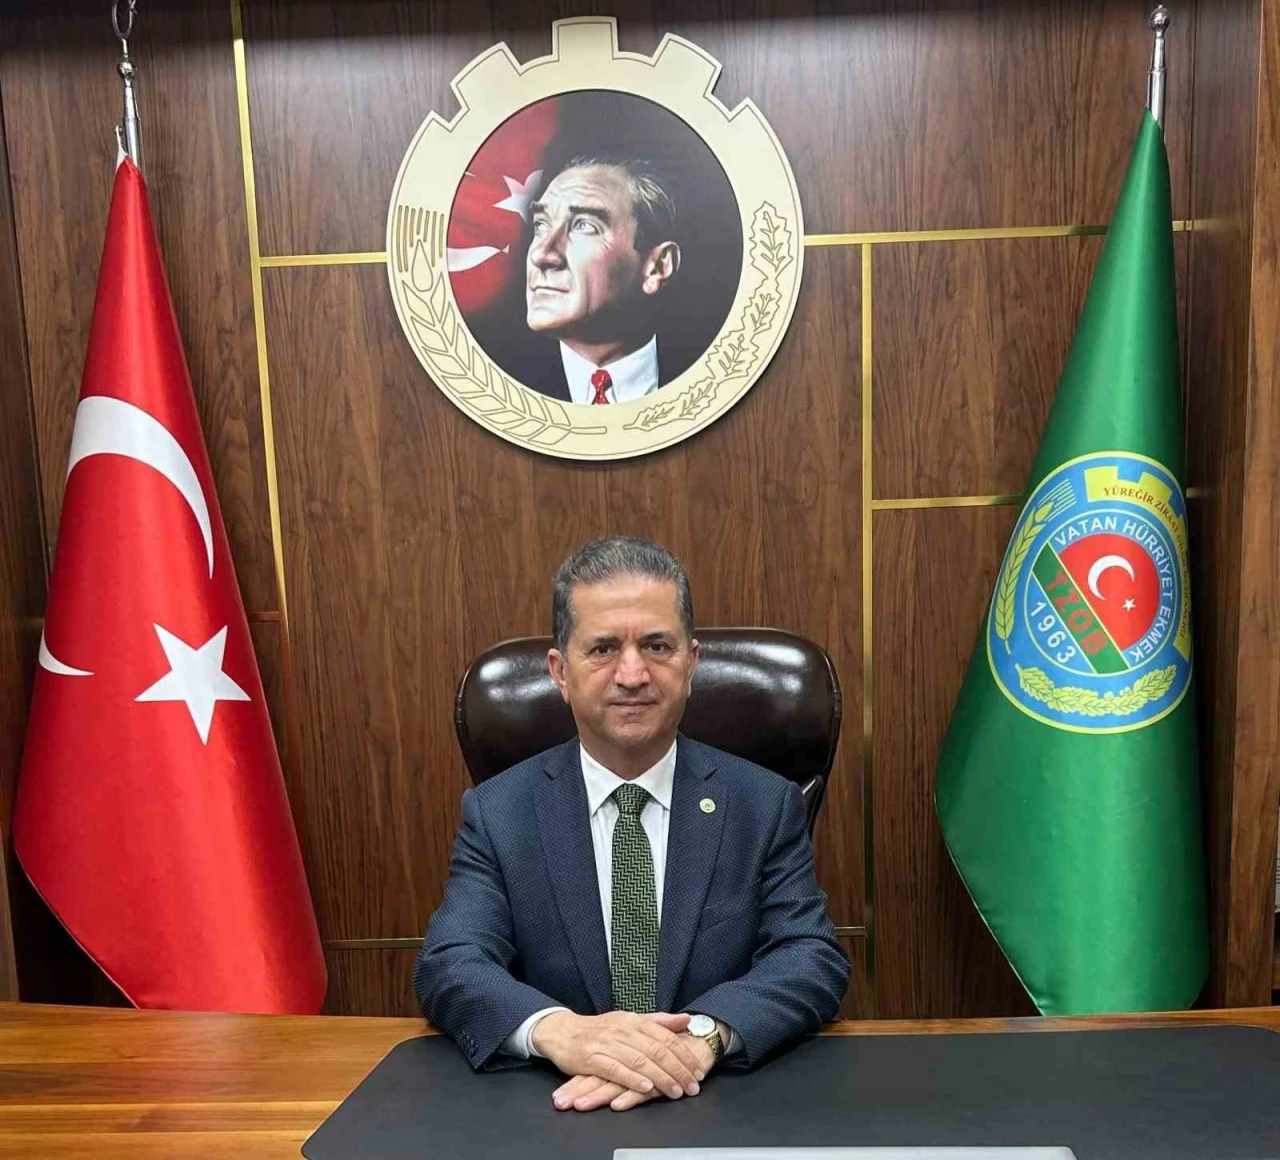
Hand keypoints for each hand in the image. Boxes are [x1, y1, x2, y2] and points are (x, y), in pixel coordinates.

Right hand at [533, 1010, 704, 1100]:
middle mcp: (622, 1030)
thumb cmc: (599, 1029)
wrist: (562, 1031)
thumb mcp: (629, 1020)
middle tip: (692, 1085)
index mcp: (634, 1020)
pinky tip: (645, 1089)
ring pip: (639, 1060)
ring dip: (660, 1078)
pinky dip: (632, 1079)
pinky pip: (615, 1069)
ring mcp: (606, 1043)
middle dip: (677, 1069)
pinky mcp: (591, 1058)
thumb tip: (686, 1019)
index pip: (665, 1037)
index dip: (684, 1054)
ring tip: (675, 1091)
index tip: (697, 1070)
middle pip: (656, 1050)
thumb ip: (658, 1021)